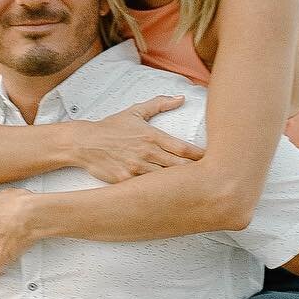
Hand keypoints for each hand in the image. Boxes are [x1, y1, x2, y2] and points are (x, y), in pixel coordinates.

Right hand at [70, 96, 203, 182]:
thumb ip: (159, 104)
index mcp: (152, 136)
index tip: (215, 161)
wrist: (83, 143)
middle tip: (210, 180)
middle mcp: (147, 153)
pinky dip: (158, 194)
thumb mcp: (134, 112)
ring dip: (179, 187)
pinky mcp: (125, 182)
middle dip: (196, 175)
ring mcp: (136, 169)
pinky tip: (169, 200)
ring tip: (196, 193)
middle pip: (180, 168)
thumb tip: (180, 98)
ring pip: (165, 181)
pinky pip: (146, 191)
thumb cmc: (110, 128)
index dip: (201, 157)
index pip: (183, 149)